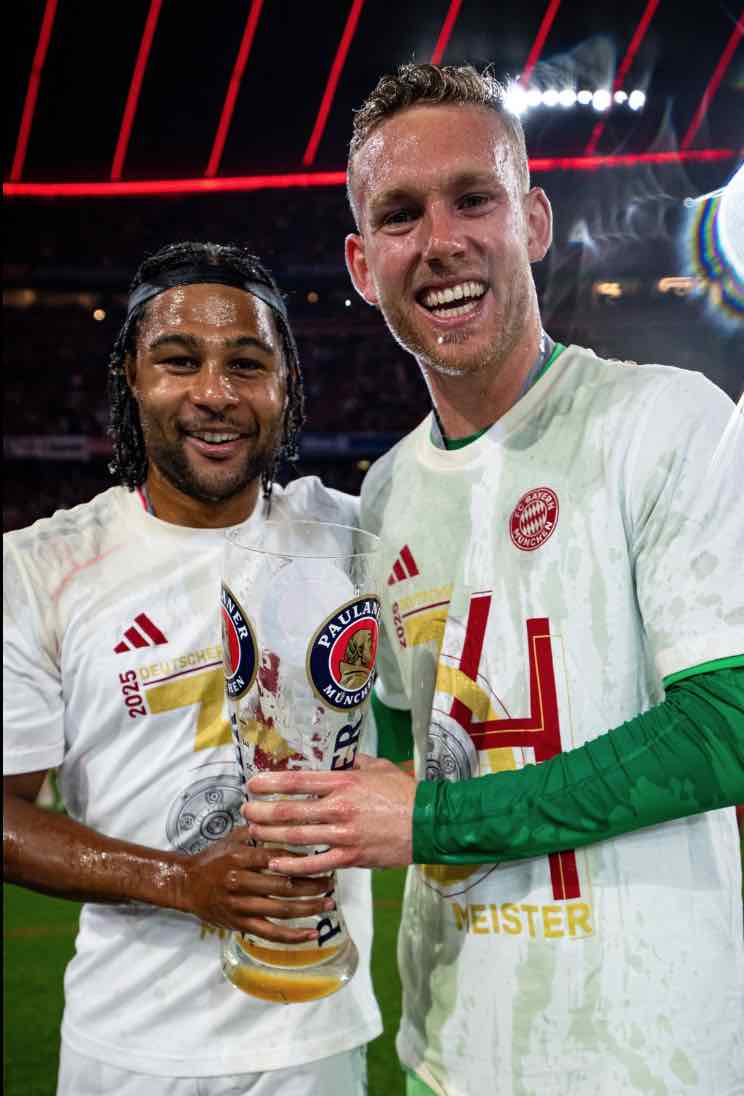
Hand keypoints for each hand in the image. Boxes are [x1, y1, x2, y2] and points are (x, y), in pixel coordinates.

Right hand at [179, 826, 334, 942]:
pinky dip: (293, 936)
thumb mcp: (233, 837)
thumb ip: (258, 829)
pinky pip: (270, 933)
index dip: (303, 861)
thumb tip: (287, 816)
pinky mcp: (239, 924)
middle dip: (312, 885)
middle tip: (332, 883)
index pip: (278, 859)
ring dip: (309, 908)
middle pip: (284, 885)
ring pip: (281, 910)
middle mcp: (240, 881)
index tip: (322, 860)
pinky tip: (312, 933)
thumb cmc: (214, 858)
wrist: (187, 885)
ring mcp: (240, 906)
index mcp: (240, 857)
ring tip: (329, 904)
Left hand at [242, 753, 415, 873]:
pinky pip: (314, 864)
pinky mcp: (350, 857)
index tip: (252, 784)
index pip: (297, 782)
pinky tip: (275, 862)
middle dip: (261, 812)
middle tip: (245, 811)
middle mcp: (338, 808)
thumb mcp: (378, 767)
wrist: (428, 823)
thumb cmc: (404, 793)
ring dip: (269, 836)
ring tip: (253, 833)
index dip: (270, 783)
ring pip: (296, 838)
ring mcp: (343, 835)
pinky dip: (292, 865)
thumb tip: (338, 756)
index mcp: (343, 782)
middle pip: (289, 812)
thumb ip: (354, 762)